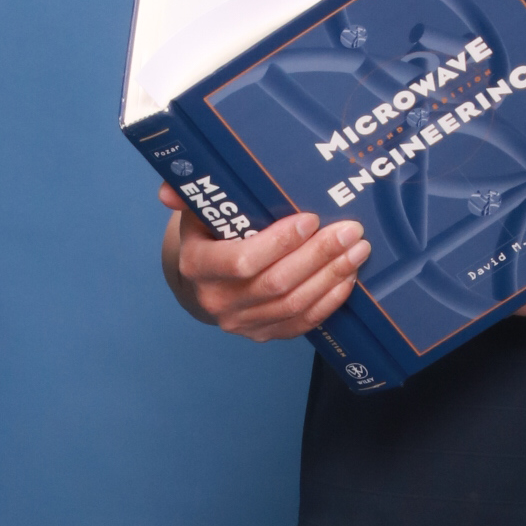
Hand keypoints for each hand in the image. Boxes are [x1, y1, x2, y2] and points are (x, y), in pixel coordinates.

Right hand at [158, 183, 369, 341]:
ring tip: (357, 250)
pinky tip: (348, 278)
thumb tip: (168, 190)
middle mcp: (217, 301)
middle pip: (277, 283)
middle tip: (350, 231)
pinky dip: (329, 301)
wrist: (203, 281)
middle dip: (319, 256)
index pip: (243, 261)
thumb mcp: (196, 210)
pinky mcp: (263, 334)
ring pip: (294, 304)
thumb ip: (187, 193)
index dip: (281, 242)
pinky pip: (302, 323)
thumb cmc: (207, 235)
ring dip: (332, 276)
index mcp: (198, 266)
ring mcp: (241, 323)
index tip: (311, 219)